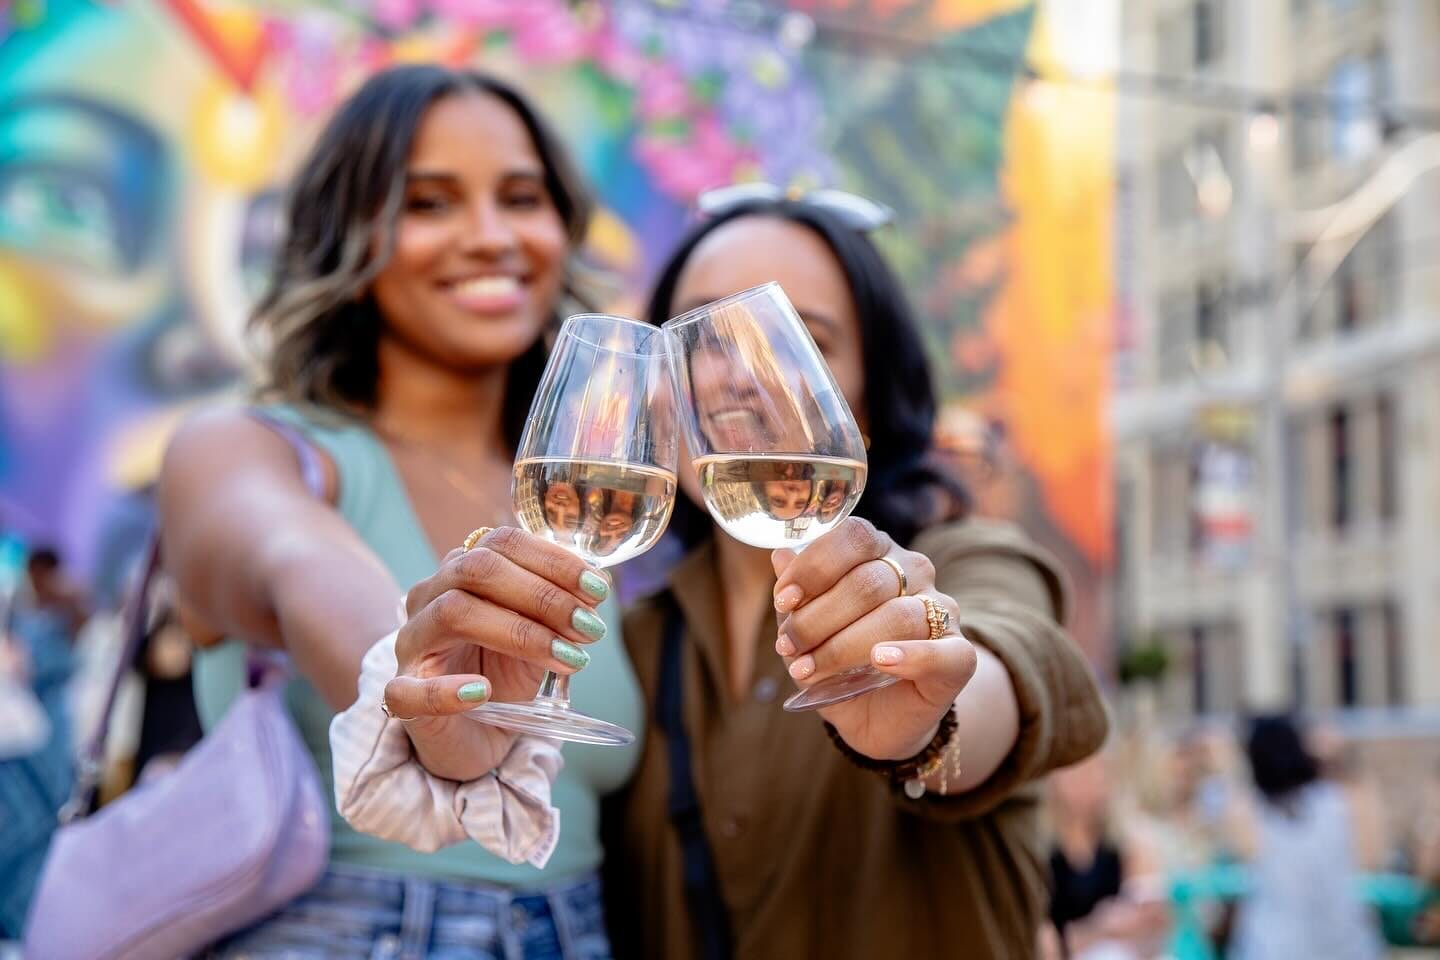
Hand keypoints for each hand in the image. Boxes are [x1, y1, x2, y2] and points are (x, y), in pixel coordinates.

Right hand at [382, 526, 609, 780]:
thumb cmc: (503, 674)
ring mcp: (411, 645)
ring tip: (567, 659)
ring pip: (452, 612)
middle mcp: (429, 598)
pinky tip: (481, 692)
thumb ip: (559, 608)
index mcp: (461, 572)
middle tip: (589, 627)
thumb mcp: (539, 635)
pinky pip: (407, 690)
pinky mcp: (402, 696)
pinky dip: (446, 692)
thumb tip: (596, 587)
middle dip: (544, 595)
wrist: (474, 734)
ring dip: (520, 633)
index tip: (597, 589)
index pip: (502, 543)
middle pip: (477, 569)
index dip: (554, 561)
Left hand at [772, 517, 976, 760]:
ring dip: (844, 646)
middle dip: (817, 618)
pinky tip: (881, 661)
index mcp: (879, 553)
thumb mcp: (808, 631)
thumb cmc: (840, 664)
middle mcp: (915, 573)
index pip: (854, 537)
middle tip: (787, 647)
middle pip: (868, 582)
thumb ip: (799, 596)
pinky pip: (943, 652)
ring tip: (809, 670)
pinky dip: (910, 656)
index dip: (814, 566)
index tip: (783, 600)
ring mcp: (942, 612)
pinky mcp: (959, 657)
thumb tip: (780, 557)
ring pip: (897, 616)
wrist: (878, 719)